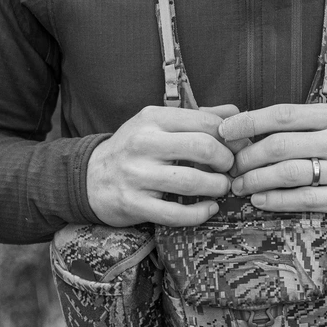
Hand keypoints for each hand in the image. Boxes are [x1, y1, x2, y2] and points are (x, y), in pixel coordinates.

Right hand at [86, 104, 237, 228]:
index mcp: (152, 118)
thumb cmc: (134, 148)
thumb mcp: (158, 124)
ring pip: (192, 182)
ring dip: (217, 187)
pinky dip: (200, 213)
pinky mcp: (133, 204)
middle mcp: (143, 143)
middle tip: (230, 169)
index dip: (230, 137)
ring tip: (221, 188)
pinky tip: (209, 208)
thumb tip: (235, 113)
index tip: (237, 148)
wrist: (90, 177)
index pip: (205, 121)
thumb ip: (197, 117)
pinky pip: (175, 213)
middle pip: (202, 148)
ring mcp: (136, 175)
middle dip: (226, 161)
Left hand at [218, 103, 326, 220]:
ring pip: (288, 174)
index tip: (224, 131)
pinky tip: (261, 200)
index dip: (247, 122)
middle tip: (229, 166)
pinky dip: (277, 201)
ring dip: (256, 181)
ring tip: (239, 186)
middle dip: (246, 157)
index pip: (282, 114)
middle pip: (279, 146)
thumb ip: (308, 123)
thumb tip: (258, 128)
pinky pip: (305, 200)